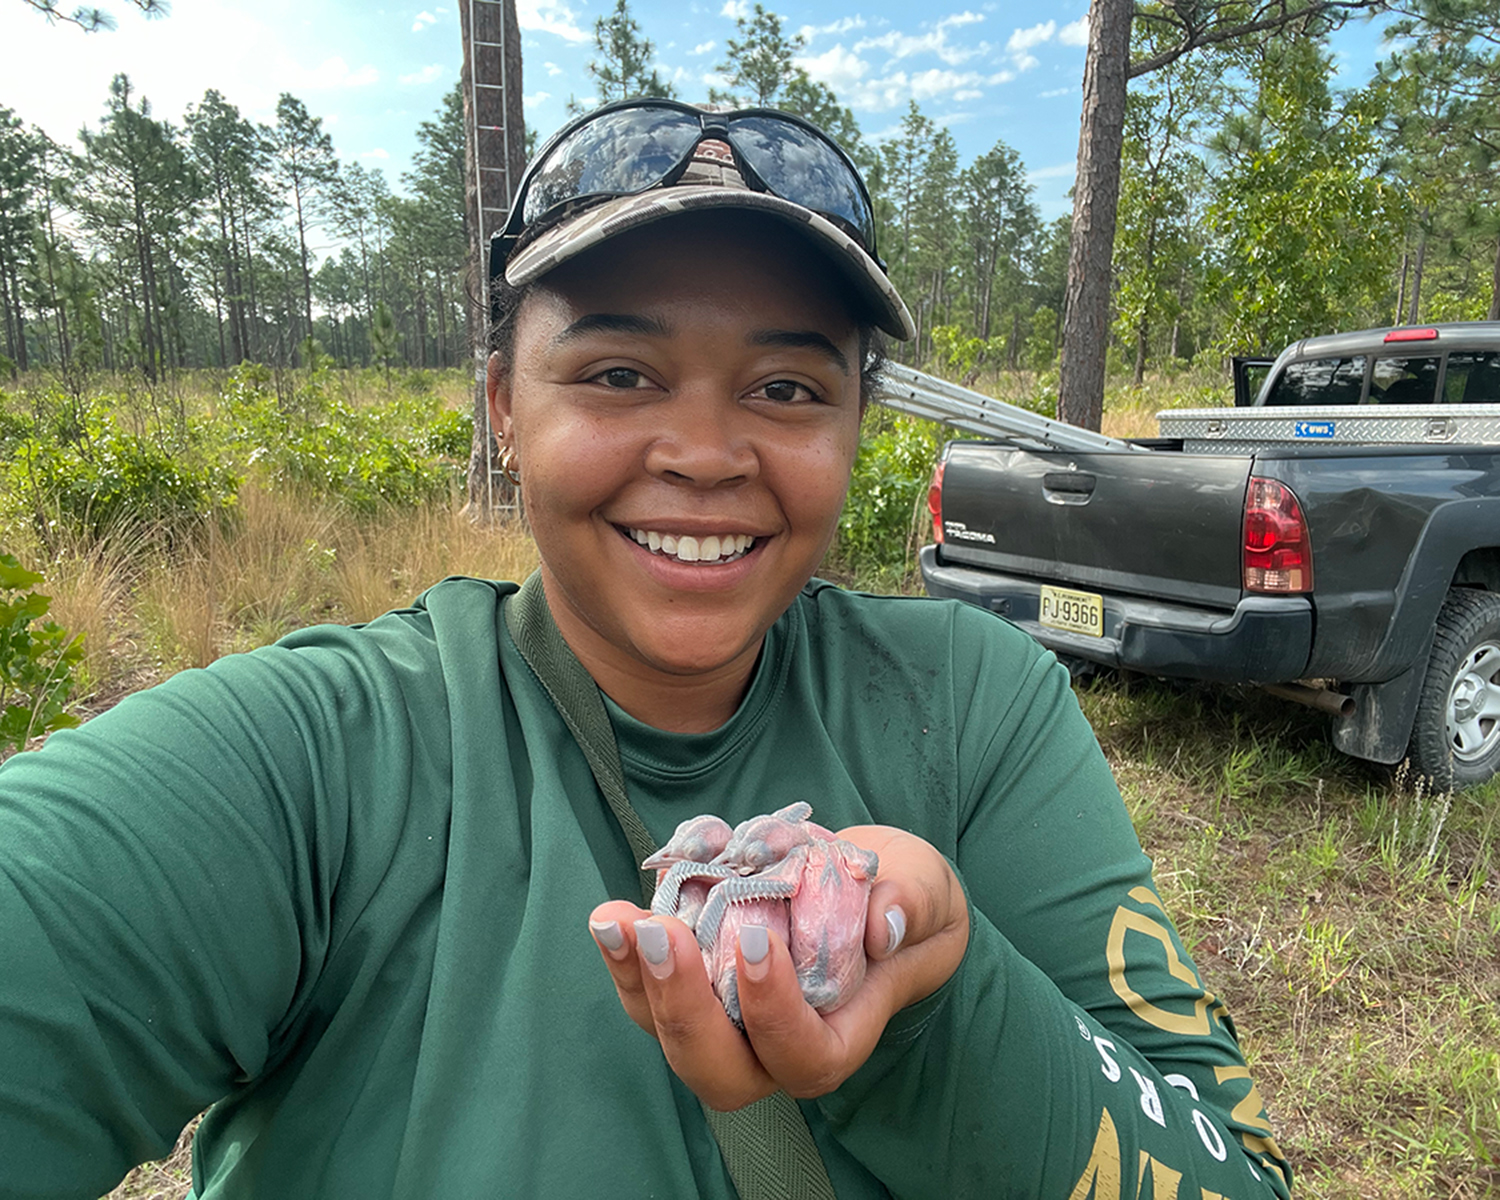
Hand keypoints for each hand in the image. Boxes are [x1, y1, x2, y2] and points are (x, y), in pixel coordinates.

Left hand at [587, 825, 968, 1110]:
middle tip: (663, 935)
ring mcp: (729, 1021)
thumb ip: (911, 905)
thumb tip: (881, 926)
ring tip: (615, 921)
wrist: (869, 886)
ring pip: (672, 1033)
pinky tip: (612, 916)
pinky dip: (627, 956)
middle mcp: (775, 1045)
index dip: (773, 1012)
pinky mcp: (697, 986)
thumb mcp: (928, 891)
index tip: (757, 940)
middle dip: (683, 1008)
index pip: (803, 1056)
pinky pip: (652, 990)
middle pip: (719, 1067)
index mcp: (839, 1035)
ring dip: (638, 981)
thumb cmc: (906, 900)